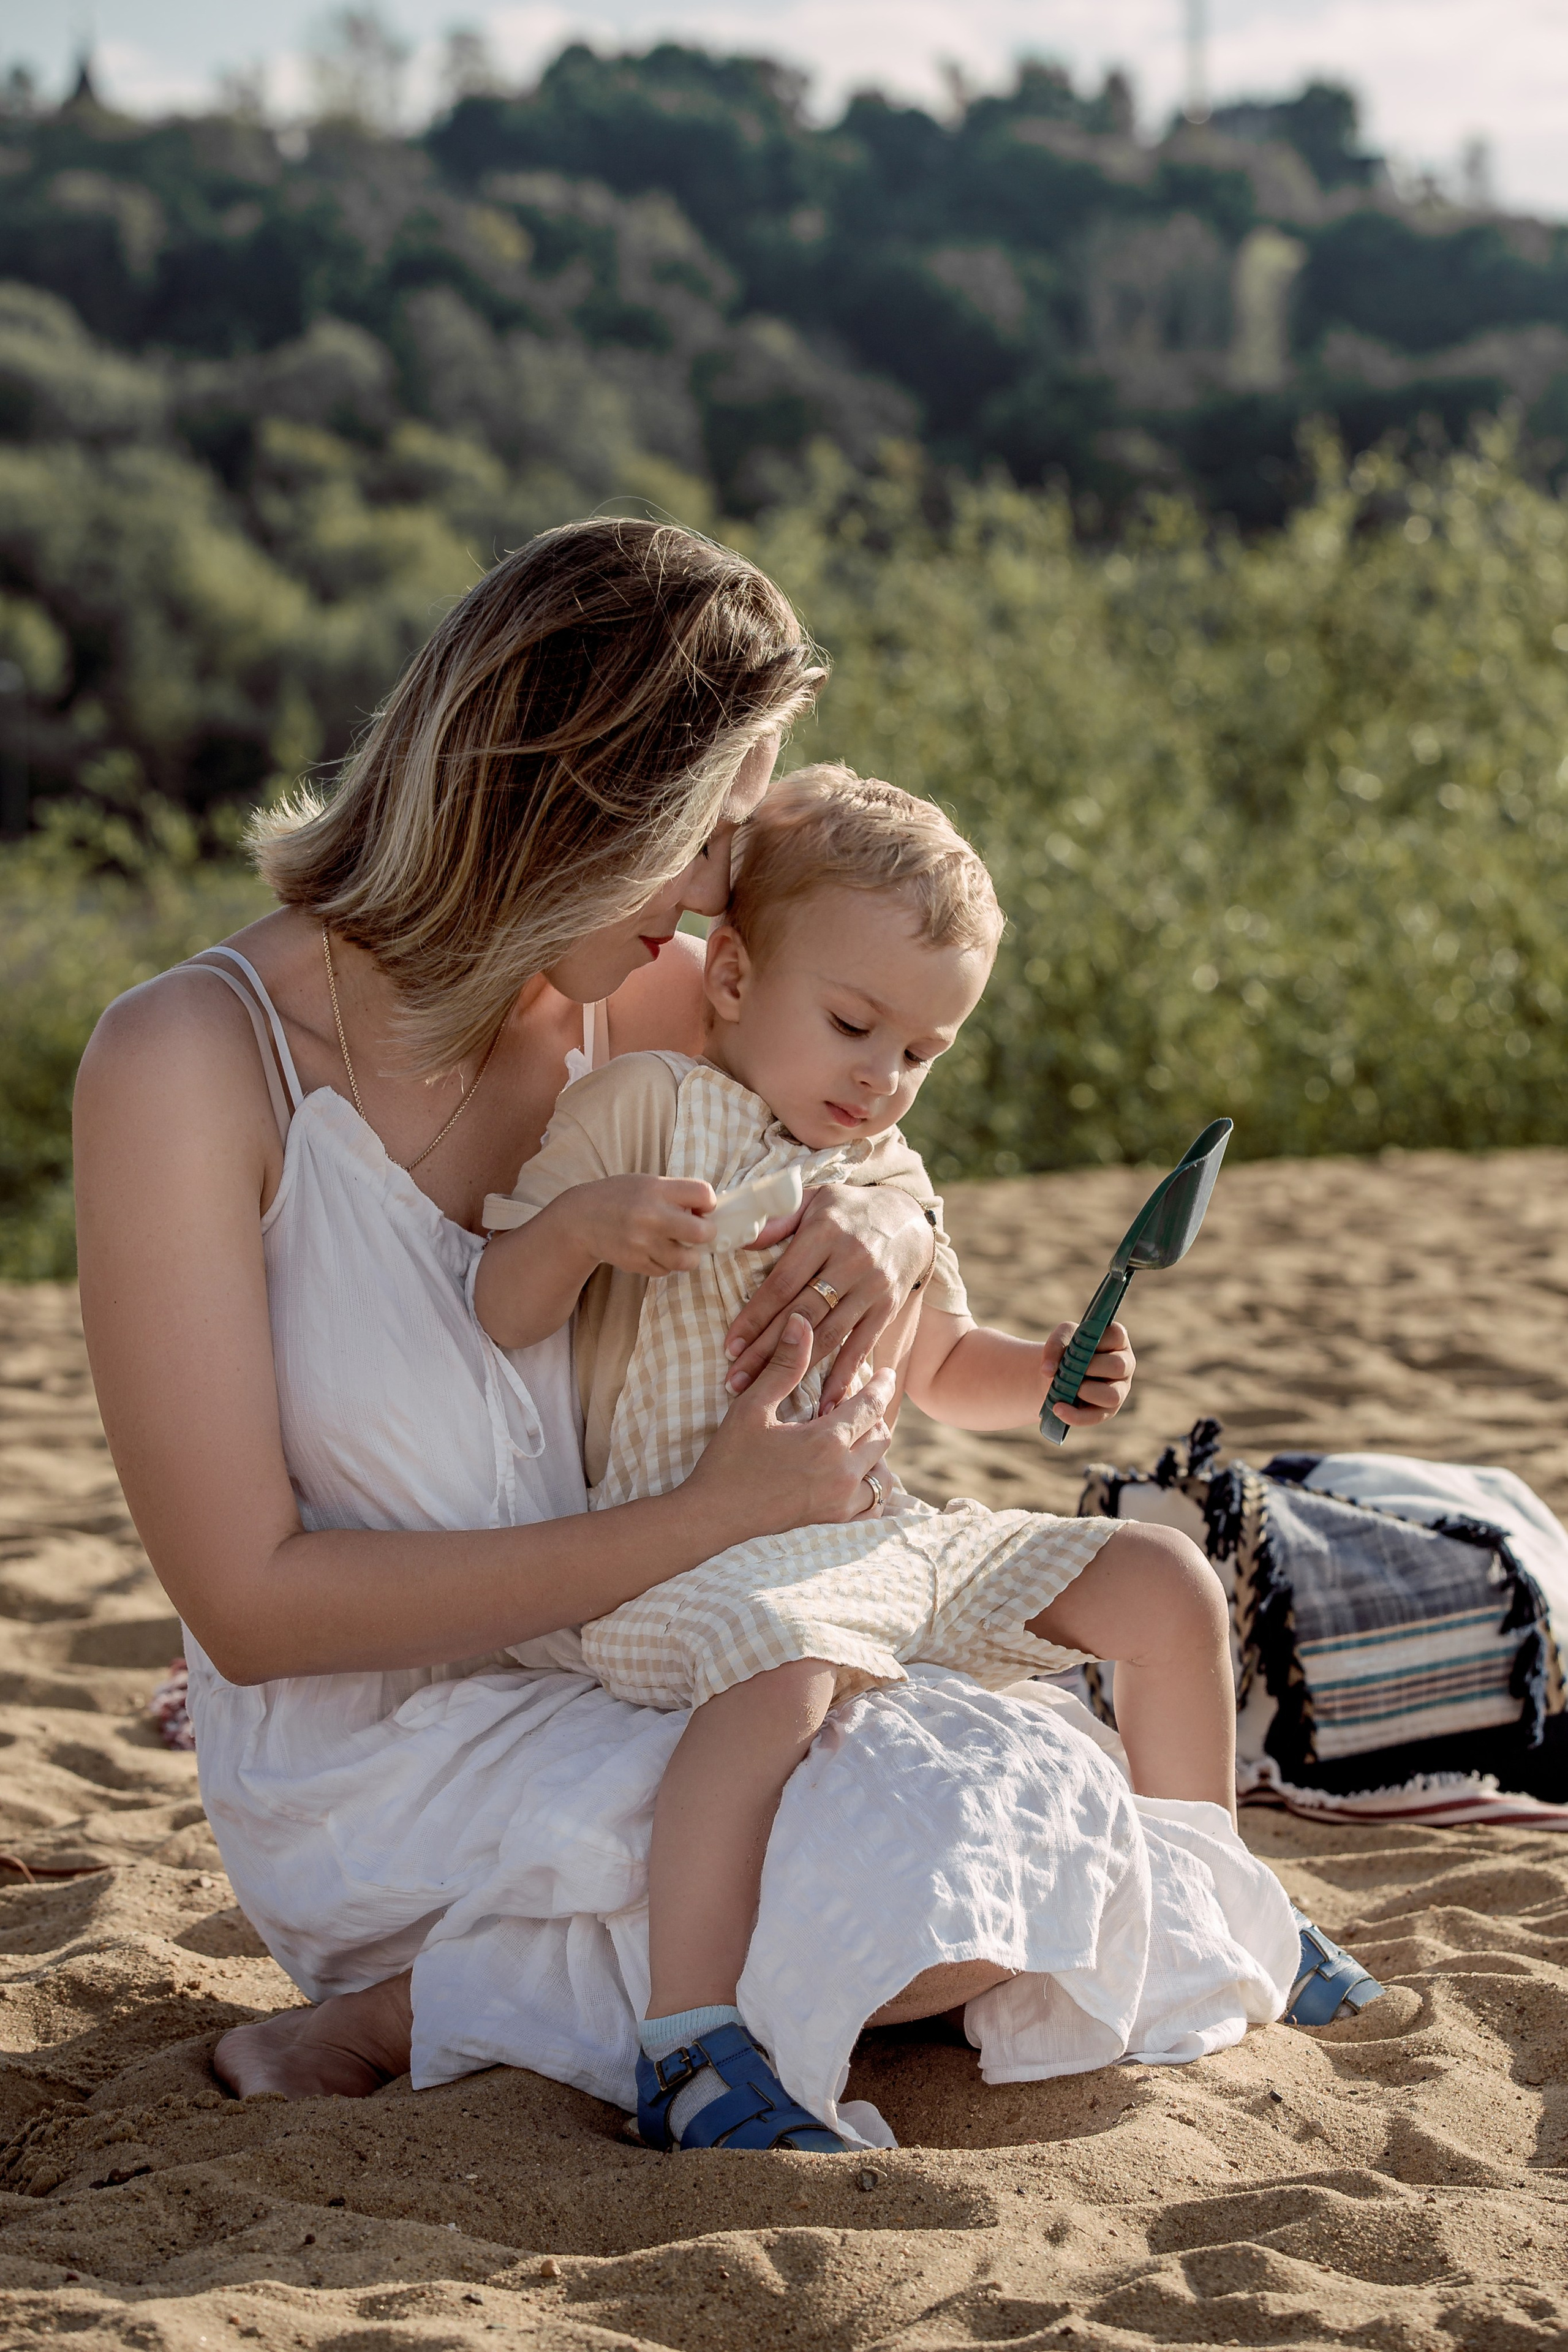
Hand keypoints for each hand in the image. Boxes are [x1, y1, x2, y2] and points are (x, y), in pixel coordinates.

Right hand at [566, 1175, 715, 1276]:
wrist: (581, 1219)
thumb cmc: (620, 1197)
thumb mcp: (647, 1183)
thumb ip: (676, 1194)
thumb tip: (709, 1214)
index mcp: (656, 1189)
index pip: (704, 1194)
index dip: (709, 1203)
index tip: (701, 1207)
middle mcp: (651, 1215)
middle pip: (703, 1232)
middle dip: (706, 1232)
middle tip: (697, 1231)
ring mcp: (642, 1242)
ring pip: (687, 1260)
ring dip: (688, 1254)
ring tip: (678, 1244)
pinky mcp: (634, 1263)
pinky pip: (665, 1271)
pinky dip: (666, 1264)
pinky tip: (655, 1251)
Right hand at [689, 1315, 895, 1539]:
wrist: (712, 1518)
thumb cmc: (728, 1460)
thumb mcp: (751, 1407)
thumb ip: (784, 1365)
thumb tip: (802, 1321)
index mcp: (827, 1441)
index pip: (870, 1405)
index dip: (881, 1385)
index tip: (887, 1373)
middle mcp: (843, 1474)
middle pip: (881, 1436)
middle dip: (875, 1416)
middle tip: (860, 1404)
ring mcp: (842, 1503)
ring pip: (882, 1472)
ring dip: (874, 1453)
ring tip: (856, 1440)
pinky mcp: (834, 1523)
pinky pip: (873, 1505)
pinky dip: (872, 1488)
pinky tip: (856, 1477)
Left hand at [722, 1183, 930, 1409]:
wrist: (909, 1218)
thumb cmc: (849, 1209)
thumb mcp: (814, 1198)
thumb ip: (778, 1219)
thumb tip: (739, 1238)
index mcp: (824, 1232)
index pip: (782, 1282)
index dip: (754, 1317)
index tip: (730, 1345)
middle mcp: (851, 1261)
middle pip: (801, 1315)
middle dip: (765, 1351)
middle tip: (735, 1380)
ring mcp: (872, 1287)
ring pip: (828, 1335)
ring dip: (795, 1369)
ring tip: (764, 1392)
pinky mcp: (888, 1308)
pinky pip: (861, 1347)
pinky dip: (843, 1377)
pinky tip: (824, 1403)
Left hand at [1041, 1318, 1134, 1424]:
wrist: (1057, 1375)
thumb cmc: (1065, 1352)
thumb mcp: (1059, 1340)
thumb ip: (1055, 1345)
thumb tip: (1048, 1369)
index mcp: (1117, 1341)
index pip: (1117, 1335)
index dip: (1097, 1340)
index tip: (1078, 1343)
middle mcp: (1124, 1365)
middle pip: (1118, 1366)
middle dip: (1091, 1368)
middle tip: (1070, 1368)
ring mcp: (1119, 1389)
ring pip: (1113, 1395)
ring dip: (1088, 1392)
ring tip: (1071, 1389)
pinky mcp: (1107, 1410)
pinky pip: (1096, 1416)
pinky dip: (1076, 1415)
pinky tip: (1058, 1409)